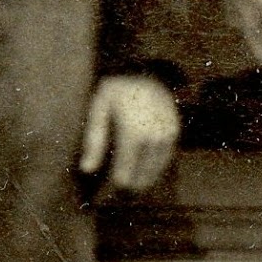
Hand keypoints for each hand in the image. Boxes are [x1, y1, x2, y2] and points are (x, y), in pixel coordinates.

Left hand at [79, 74, 179, 194]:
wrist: (147, 69)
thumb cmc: (118, 89)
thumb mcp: (99, 108)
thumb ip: (94, 139)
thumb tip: (87, 170)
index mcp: (133, 132)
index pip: (124, 173)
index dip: (115, 186)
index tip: (105, 191)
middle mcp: (154, 137)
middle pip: (142, 176)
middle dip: (129, 185)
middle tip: (118, 191)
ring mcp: (167, 135)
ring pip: (155, 170)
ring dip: (144, 178)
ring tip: (132, 184)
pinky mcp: (175, 133)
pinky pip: (165, 159)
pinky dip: (154, 167)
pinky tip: (143, 168)